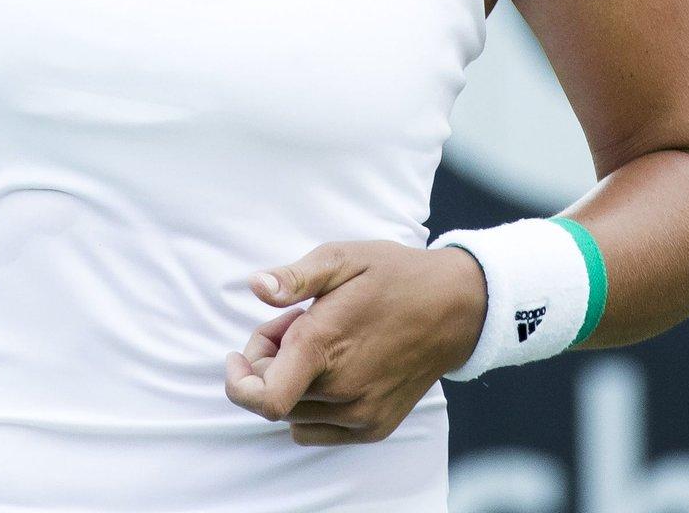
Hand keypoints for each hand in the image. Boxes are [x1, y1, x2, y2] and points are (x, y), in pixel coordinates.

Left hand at [224, 241, 487, 442]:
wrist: (452, 308)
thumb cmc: (392, 276)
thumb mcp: (340, 258)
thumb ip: (294, 278)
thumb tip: (256, 286)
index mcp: (325, 347)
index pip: (265, 399)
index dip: (239, 383)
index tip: (236, 356)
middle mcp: (342, 389)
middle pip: (273, 397)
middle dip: (265, 361)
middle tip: (290, 322)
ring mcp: (361, 414)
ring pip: (294, 413)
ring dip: (289, 380)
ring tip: (315, 338)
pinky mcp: (374, 426)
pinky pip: (318, 430)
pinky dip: (309, 404)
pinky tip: (329, 366)